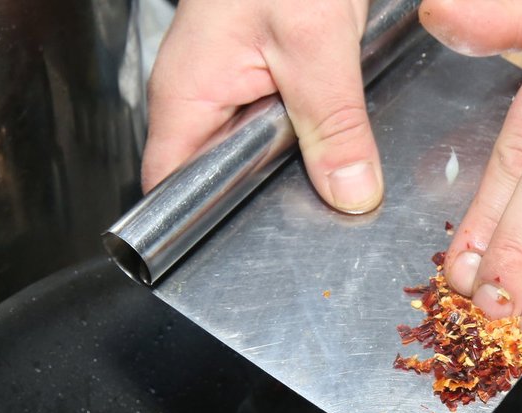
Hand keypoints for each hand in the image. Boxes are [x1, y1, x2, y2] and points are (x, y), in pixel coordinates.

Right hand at [141, 0, 383, 214]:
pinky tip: (343, 150)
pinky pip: (285, 131)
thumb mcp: (316, 46)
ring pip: (259, 160)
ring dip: (298, 174)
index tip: (249, 257)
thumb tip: (350, 194)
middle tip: (316, 226)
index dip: (201, 232)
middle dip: (268, 208)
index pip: (172, 189)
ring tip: (337, 187)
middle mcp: (203, 99)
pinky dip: (314, 143)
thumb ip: (333, 126)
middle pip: (222, 182)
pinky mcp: (268, 80)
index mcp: (188, 95)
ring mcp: (234, 90)